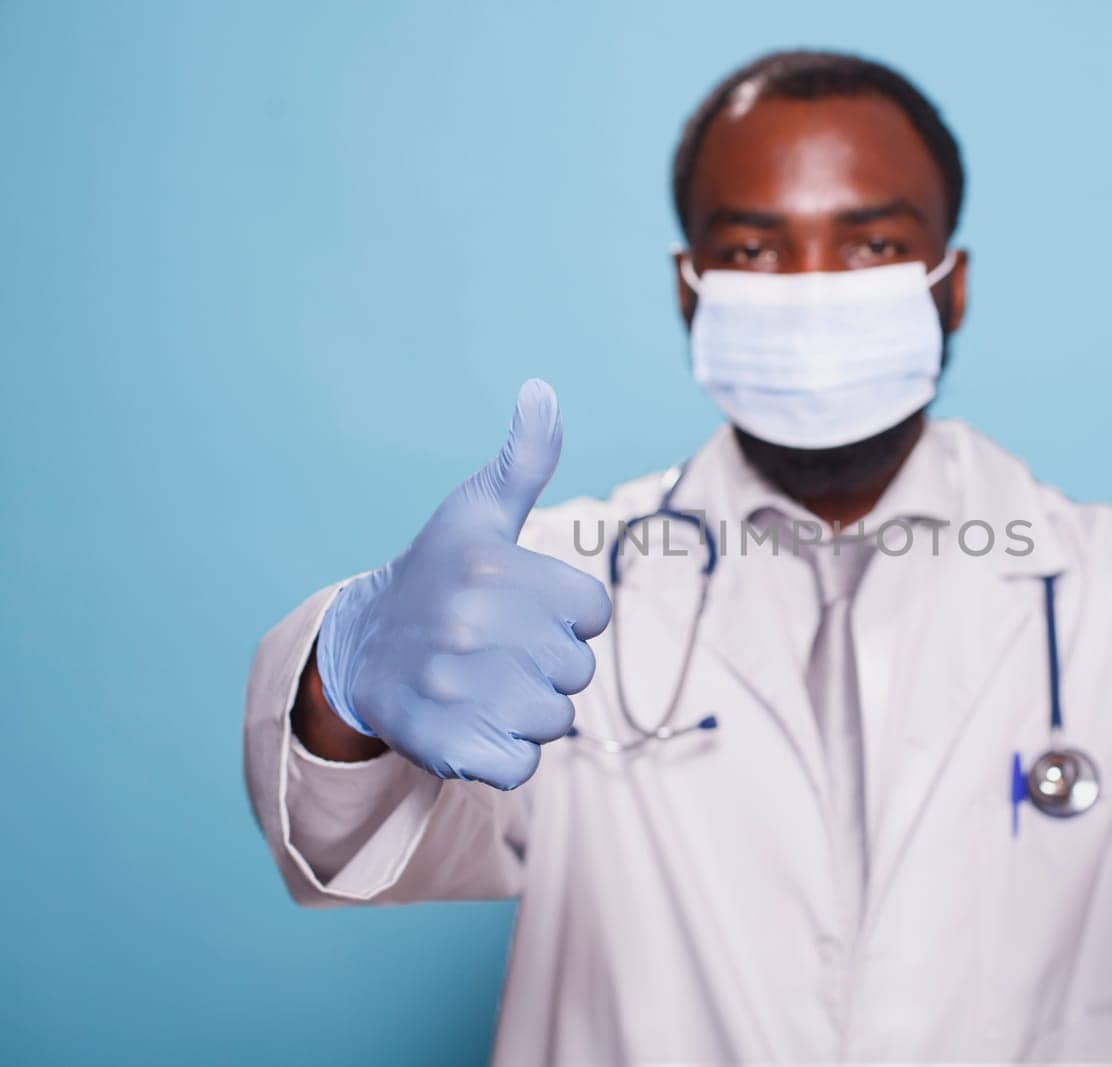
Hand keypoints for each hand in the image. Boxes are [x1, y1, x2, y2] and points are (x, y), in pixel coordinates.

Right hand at [314, 380, 612, 788]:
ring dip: (529, 709)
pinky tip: (473, 721)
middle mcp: (475, 629)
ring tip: (483, 682)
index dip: (564, 614)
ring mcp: (459, 693)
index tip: (518, 605)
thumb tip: (542, 389)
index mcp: (494, 570)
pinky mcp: (449, 749)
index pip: (592, 612)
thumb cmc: (436, 576)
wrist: (358, 652)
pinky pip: (524, 765)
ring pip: (557, 719)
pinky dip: (507, 753)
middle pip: (578, 669)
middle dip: (546, 663)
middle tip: (496, 647)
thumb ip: (523, 458)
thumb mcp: (476, 513)